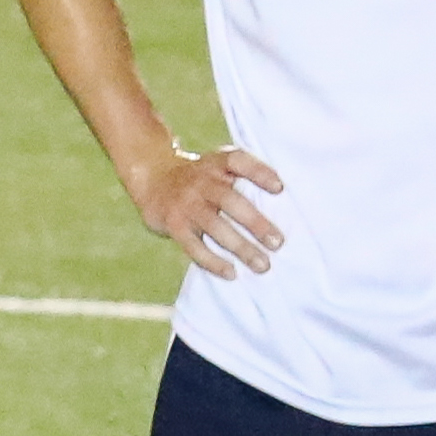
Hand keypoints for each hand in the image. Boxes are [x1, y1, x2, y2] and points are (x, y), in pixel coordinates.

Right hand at [136, 144, 287, 278]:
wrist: (152, 177)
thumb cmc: (199, 177)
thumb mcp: (217, 165)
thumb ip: (242, 177)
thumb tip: (283, 203)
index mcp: (216, 163)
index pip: (239, 162)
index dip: (260, 173)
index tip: (280, 189)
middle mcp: (201, 181)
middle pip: (231, 201)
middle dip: (256, 223)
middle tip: (278, 243)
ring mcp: (186, 204)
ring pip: (215, 226)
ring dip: (240, 247)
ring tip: (262, 265)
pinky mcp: (173, 224)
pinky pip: (193, 246)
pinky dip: (212, 261)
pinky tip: (231, 273)